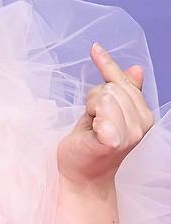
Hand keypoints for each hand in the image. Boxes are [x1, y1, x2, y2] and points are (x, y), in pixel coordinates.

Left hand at [56, 42, 154, 185]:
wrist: (81, 175)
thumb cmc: (90, 145)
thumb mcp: (104, 113)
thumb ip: (121, 92)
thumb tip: (137, 68)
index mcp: (143, 115)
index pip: (123, 82)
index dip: (108, 65)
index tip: (94, 48)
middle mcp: (141, 124)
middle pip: (110, 88)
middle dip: (94, 101)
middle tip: (92, 122)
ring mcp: (129, 134)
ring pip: (104, 97)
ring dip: (90, 111)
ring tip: (91, 129)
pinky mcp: (113, 141)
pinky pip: (102, 113)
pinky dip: (94, 120)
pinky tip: (93, 133)